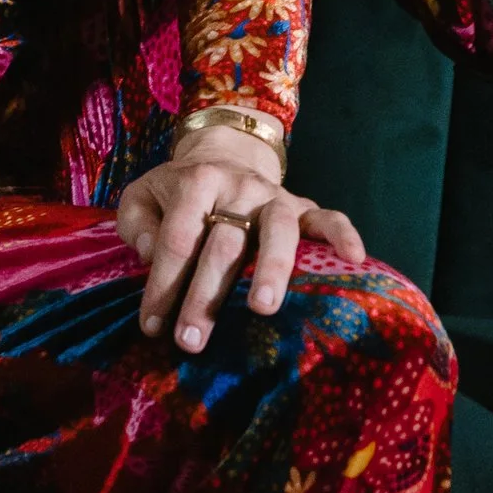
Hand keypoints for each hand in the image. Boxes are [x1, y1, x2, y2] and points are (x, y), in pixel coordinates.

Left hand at [115, 143, 364, 355]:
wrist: (224, 153)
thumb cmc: (178, 191)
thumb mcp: (143, 196)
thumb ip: (137, 223)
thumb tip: (152, 254)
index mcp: (196, 182)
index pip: (178, 237)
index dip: (163, 284)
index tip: (152, 327)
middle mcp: (239, 187)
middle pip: (224, 244)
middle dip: (206, 295)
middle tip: (192, 340)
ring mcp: (275, 197)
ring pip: (278, 231)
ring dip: (271, 269)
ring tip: (264, 308)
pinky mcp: (304, 206)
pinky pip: (328, 218)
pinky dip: (342, 235)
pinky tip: (355, 261)